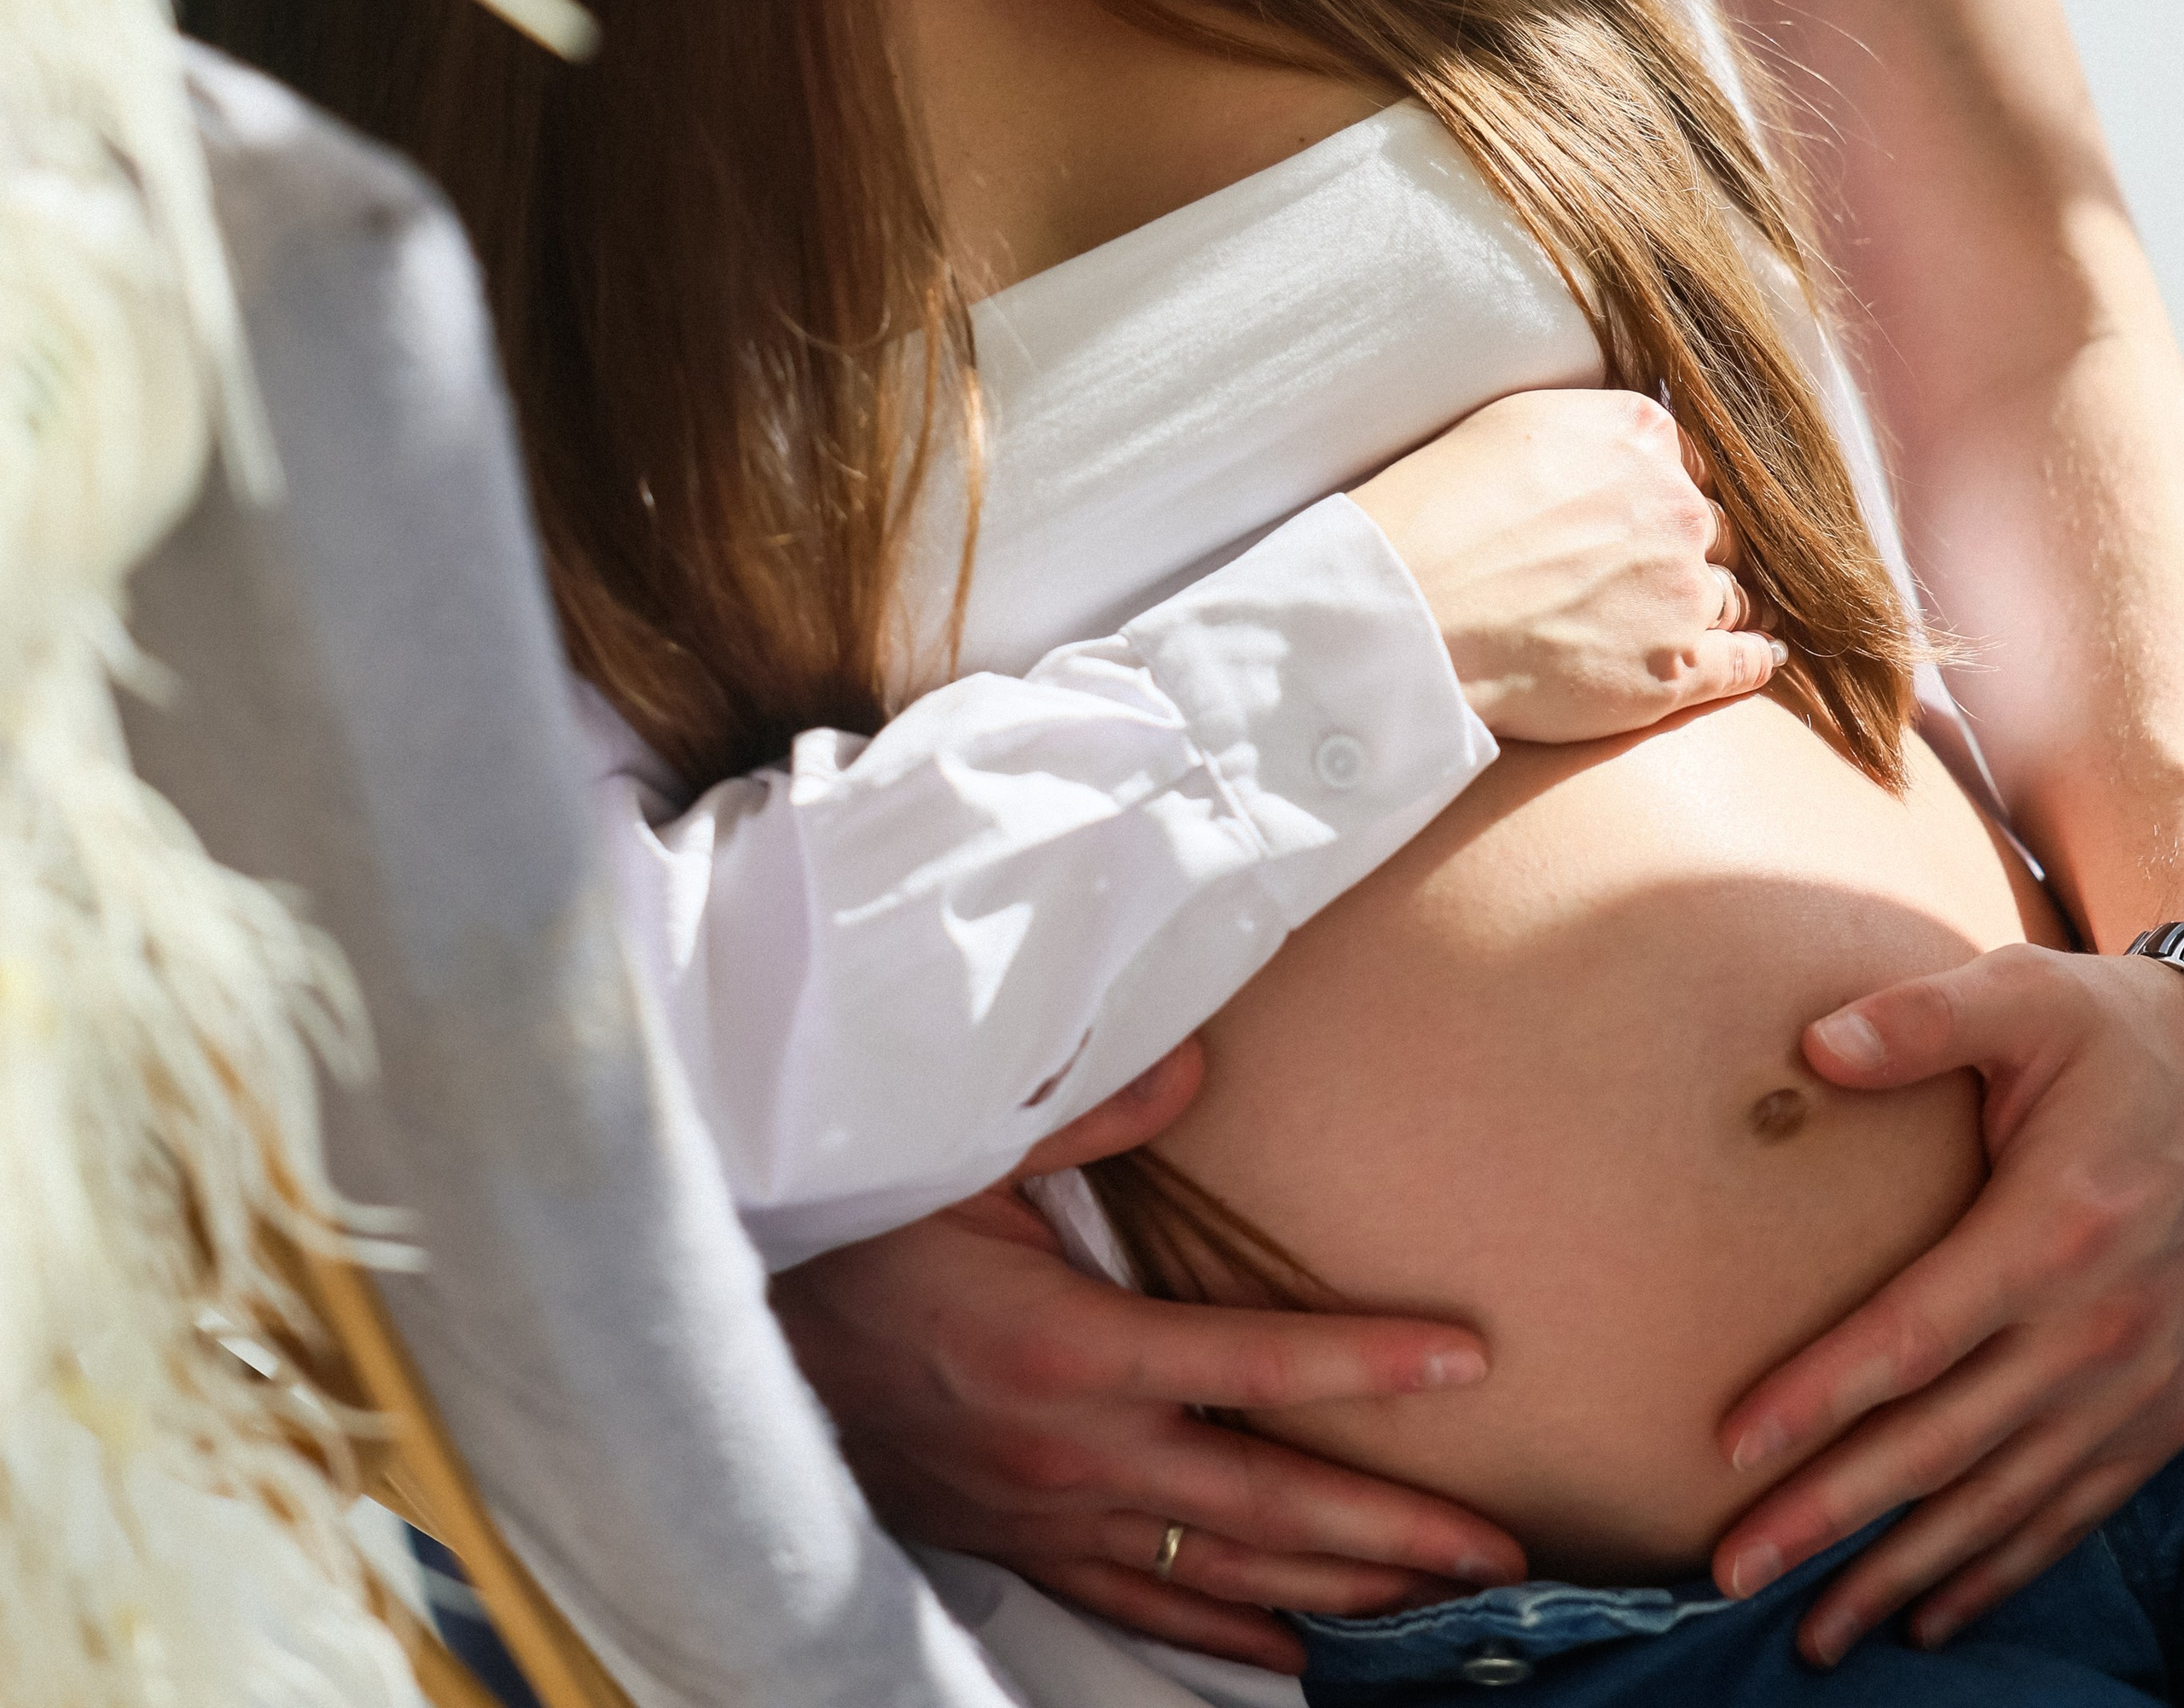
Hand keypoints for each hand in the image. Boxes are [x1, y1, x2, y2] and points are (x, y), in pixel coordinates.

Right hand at [772, 1047, 1523, 1673]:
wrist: (728, 1316)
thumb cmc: (855, 1220)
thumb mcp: (957, 1141)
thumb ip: (1087, 1107)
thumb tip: (1201, 1065)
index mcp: (1069, 1352)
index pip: (1255, 1366)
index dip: (1368, 1364)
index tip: (1470, 1360)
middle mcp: (1072, 1455)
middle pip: (1264, 1505)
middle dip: (1394, 1535)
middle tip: (1505, 1555)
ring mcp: (1044, 1516)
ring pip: (1216, 1575)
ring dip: (1334, 1595)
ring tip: (1442, 1612)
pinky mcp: (1014, 1544)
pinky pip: (1139, 1610)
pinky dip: (1223, 1637)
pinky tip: (1293, 1656)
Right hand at [1349, 386, 1778, 740]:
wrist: (1410, 608)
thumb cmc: (1437, 511)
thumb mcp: (1517, 420)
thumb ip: (1596, 428)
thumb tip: (1632, 443)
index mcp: (1644, 437)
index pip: (1697, 465)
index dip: (1676, 495)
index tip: (1656, 520)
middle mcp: (1681, 508)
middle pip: (1721, 529)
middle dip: (1696, 550)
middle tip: (1656, 575)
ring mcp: (1686, 592)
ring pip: (1737, 595)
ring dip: (1719, 605)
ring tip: (1697, 617)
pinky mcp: (1679, 669)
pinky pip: (1748, 664)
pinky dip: (1756, 660)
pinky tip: (1758, 657)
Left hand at [1712, 947, 2183, 1665]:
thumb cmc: (2113, 1038)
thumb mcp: (2027, 997)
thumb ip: (1921, 1019)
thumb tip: (1815, 1045)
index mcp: (2052, 1229)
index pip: (1912, 1335)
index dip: (1820, 1396)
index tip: (1731, 1446)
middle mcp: (2094, 1328)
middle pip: (1941, 1445)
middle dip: (1832, 1515)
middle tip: (1733, 1570)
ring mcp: (2130, 1386)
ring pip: (1999, 1503)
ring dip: (1902, 1573)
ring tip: (1814, 1636)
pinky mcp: (2154, 1417)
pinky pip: (2065, 1514)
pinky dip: (1996, 1573)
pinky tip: (1930, 1617)